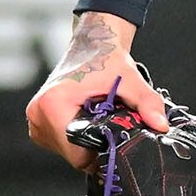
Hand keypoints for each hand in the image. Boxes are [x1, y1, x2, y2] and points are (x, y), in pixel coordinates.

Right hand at [26, 11, 168, 170]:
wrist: (94, 41)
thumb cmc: (106, 58)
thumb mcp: (131, 81)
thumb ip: (147, 104)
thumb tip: (160, 126)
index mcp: (53, 104)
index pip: (77, 153)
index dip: (101, 151)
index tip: (115, 137)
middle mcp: (38, 113)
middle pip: (71, 154)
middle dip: (94, 145)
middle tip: (109, 122)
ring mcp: (35, 118)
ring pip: (66, 150)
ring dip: (85, 140)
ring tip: (97, 116)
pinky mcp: (38, 120)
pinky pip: (60, 142)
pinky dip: (76, 135)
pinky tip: (87, 117)